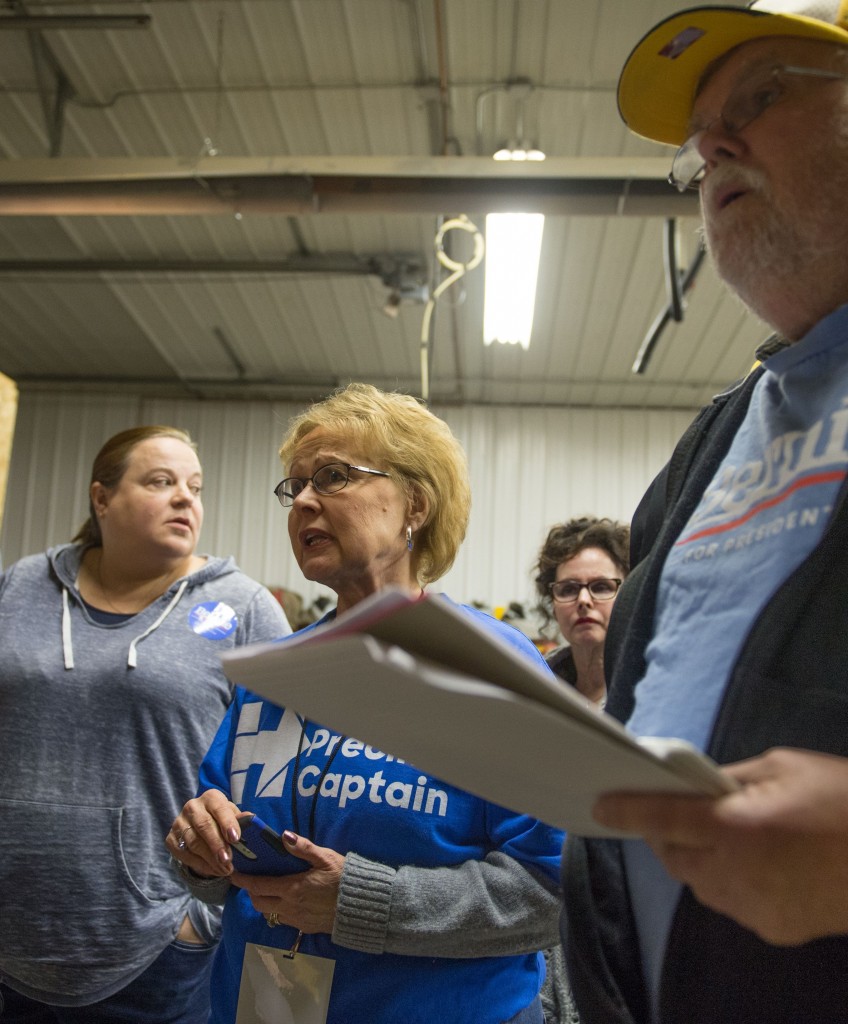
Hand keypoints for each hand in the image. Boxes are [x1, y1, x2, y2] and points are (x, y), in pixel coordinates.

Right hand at [166, 788, 242, 876]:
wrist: (201, 827)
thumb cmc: (222, 820)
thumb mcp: (233, 817)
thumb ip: (241, 819)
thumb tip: (251, 819)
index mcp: (211, 797)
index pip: (219, 808)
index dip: (227, 823)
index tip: (235, 839)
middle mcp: (192, 807)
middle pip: (204, 826)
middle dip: (217, 845)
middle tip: (228, 860)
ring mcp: (179, 822)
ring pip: (193, 842)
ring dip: (210, 859)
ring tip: (224, 869)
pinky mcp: (171, 838)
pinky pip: (183, 853)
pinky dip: (199, 864)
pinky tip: (212, 870)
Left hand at [233, 831, 345, 934]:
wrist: (363, 907)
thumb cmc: (345, 878)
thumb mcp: (326, 858)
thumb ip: (303, 848)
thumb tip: (283, 836)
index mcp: (292, 888)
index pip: (258, 886)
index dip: (242, 880)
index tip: (233, 872)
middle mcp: (289, 907)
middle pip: (258, 902)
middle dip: (251, 891)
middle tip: (254, 878)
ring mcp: (296, 919)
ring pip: (269, 912)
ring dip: (265, 901)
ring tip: (271, 887)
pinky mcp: (304, 927)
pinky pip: (283, 919)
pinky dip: (279, 909)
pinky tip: (290, 899)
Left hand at [592, 748, 847, 945]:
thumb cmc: (843, 800)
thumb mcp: (785, 768)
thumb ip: (731, 778)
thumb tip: (696, 786)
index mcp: (736, 825)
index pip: (663, 817)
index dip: (627, 812)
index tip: (599, 807)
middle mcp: (736, 872)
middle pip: (673, 856)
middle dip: (666, 835)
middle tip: (681, 813)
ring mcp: (754, 908)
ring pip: (698, 884)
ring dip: (697, 859)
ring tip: (728, 837)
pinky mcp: (773, 931)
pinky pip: (731, 903)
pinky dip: (729, 882)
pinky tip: (759, 865)